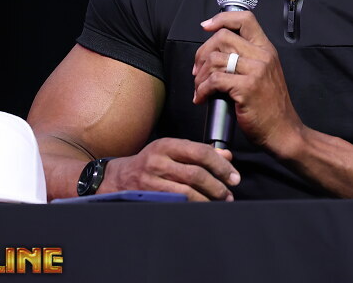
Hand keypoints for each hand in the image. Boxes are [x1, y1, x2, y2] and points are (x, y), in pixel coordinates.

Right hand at [99, 138, 239, 201]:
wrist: (118, 178)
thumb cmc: (150, 163)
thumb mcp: (171, 151)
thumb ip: (198, 152)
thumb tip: (227, 155)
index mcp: (167, 145)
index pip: (200, 152)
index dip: (221, 165)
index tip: (233, 176)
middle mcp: (158, 161)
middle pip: (196, 174)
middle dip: (218, 185)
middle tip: (229, 192)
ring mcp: (152, 180)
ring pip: (188, 192)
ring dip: (208, 199)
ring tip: (220, 201)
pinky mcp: (149, 197)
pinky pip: (177, 203)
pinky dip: (194, 206)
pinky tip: (203, 207)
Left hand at [192, 11, 303, 152]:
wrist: (284, 132)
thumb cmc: (270, 107)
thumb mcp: (264, 74)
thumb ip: (245, 59)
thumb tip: (214, 52)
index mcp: (267, 49)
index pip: (245, 19)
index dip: (221, 18)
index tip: (206, 26)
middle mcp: (263, 56)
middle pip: (223, 37)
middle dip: (202, 53)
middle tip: (198, 70)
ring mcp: (256, 71)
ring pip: (215, 58)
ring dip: (200, 75)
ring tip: (200, 88)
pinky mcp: (247, 88)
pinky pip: (214, 80)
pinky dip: (202, 90)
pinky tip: (202, 98)